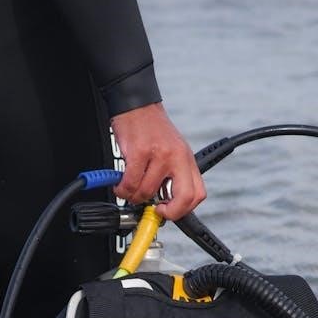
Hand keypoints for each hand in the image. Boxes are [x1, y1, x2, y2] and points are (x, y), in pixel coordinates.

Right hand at [110, 102, 205, 220]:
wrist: (137, 106)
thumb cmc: (151, 130)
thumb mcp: (171, 151)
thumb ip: (171, 176)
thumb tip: (162, 204)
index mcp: (186, 160)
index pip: (197, 194)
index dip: (182, 209)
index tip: (167, 211)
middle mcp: (177, 157)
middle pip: (183, 198)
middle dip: (165, 212)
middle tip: (151, 208)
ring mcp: (159, 155)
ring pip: (147, 193)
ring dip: (133, 196)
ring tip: (128, 188)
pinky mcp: (139, 152)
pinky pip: (130, 182)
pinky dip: (122, 188)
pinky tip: (120, 183)